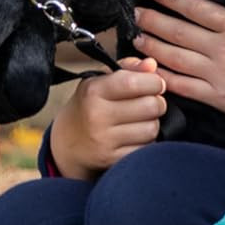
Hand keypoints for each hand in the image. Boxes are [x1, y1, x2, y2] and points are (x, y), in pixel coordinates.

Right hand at [49, 55, 166, 178]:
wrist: (67, 144)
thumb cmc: (91, 106)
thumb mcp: (101, 82)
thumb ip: (129, 69)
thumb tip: (152, 64)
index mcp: (93, 91)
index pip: (135, 82)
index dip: (155, 82)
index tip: (155, 84)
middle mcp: (96, 115)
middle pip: (151, 106)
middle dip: (157, 103)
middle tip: (149, 104)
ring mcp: (103, 140)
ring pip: (152, 129)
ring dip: (152, 124)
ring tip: (139, 121)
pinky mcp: (111, 159)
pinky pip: (146, 148)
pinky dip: (146, 142)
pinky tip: (134, 137)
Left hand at [133, 0, 224, 139]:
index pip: (197, 8)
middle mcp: (222, 48)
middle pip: (178, 30)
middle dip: (154, 20)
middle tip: (135, 14)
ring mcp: (217, 74)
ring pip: (175, 57)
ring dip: (153, 46)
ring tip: (137, 39)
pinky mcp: (218, 98)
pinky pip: (183, 87)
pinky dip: (163, 78)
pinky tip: (149, 71)